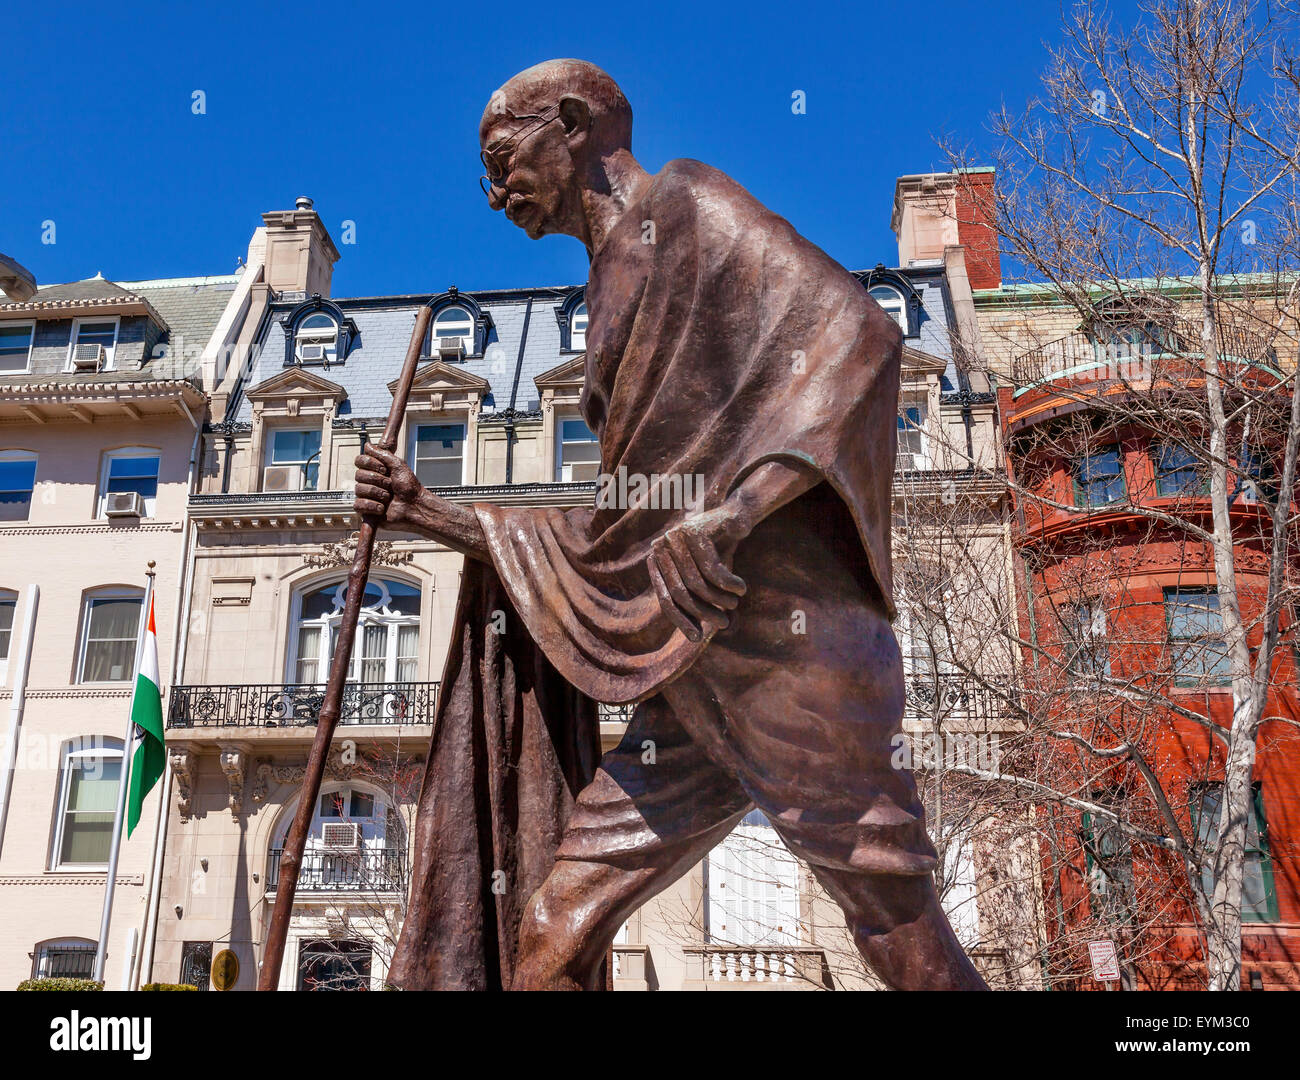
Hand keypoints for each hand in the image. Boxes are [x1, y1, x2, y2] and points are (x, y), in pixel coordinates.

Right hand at [353, 445, 421, 528]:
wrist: (415, 506)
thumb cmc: (409, 486)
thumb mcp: (398, 465)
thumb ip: (382, 453)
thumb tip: (367, 445)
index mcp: (375, 470)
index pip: (359, 460)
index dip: (371, 464)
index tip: (385, 469)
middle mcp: (369, 482)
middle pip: (358, 475)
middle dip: (378, 480)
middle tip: (390, 485)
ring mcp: (367, 496)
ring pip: (359, 490)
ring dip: (378, 493)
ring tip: (388, 498)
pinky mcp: (366, 511)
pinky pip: (357, 505)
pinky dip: (371, 505)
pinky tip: (381, 508)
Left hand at [648, 504, 749, 642]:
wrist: (736, 517)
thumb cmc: (719, 552)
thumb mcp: (703, 578)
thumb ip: (695, 601)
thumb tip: (694, 637)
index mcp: (658, 561)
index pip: (665, 598)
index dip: (680, 620)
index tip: (696, 638)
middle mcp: (662, 548)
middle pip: (680, 592)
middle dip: (703, 612)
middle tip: (723, 623)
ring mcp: (676, 537)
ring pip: (697, 582)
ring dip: (719, 599)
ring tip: (734, 604)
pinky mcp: (695, 531)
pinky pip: (713, 570)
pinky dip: (729, 584)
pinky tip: (741, 588)